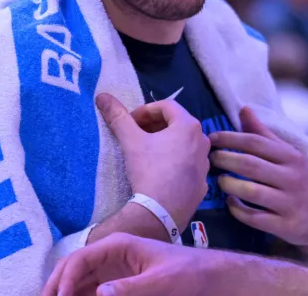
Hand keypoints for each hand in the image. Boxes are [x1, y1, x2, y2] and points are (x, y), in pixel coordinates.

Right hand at [44, 233, 245, 295]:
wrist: (209, 276)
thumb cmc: (189, 274)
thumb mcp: (163, 282)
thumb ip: (132, 288)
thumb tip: (100, 294)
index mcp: (118, 246)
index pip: (80, 259)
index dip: (65, 280)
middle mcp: (110, 255)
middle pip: (72, 269)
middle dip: (56, 287)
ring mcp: (112, 270)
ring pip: (78, 282)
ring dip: (65, 294)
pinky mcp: (118, 284)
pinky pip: (91, 292)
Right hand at [96, 93, 209, 229]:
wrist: (161, 212)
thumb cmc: (149, 170)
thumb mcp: (130, 140)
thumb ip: (118, 116)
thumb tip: (102, 96)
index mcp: (189, 126)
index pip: (166, 106)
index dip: (145, 110)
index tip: (130, 121)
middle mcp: (203, 141)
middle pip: (177, 124)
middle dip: (155, 125)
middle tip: (136, 134)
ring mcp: (204, 164)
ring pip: (184, 145)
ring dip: (165, 143)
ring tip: (146, 152)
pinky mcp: (202, 183)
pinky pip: (187, 165)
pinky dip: (174, 162)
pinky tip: (159, 172)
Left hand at [210, 107, 307, 251]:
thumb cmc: (303, 181)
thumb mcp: (290, 156)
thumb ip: (265, 135)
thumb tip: (244, 109)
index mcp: (291, 157)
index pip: (256, 142)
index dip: (230, 138)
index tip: (211, 138)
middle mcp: (292, 178)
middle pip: (251, 165)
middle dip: (226, 159)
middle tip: (211, 158)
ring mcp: (290, 203)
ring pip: (252, 192)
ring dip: (230, 185)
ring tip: (219, 181)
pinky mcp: (288, 227)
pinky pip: (256, 218)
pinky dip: (238, 210)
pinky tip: (231, 203)